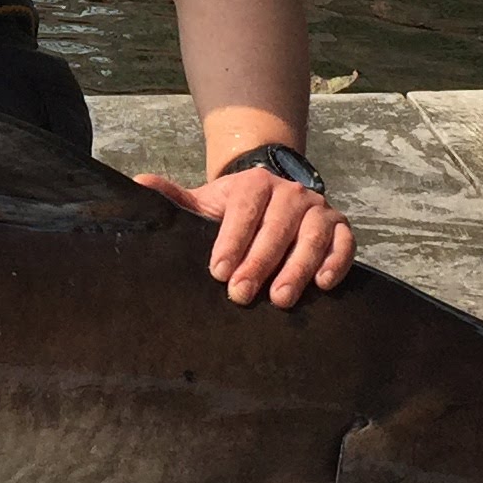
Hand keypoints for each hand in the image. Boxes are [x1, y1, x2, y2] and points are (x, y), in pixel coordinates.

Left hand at [132, 167, 354, 307]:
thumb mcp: (206, 203)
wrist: (273, 195)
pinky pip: (345, 243)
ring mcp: (318, 209)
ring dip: (297, 267)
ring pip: (311, 236)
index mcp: (255, 183)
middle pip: (277, 227)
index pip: (244, 210)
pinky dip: (336, 261)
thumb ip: (175, 198)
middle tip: (242, 295)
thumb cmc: (235, 209)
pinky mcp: (340, 227)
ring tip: (281, 299)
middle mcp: (290, 192)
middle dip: (259, 263)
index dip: (231, 241)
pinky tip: (323, 284)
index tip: (217, 272)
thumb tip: (137, 183)